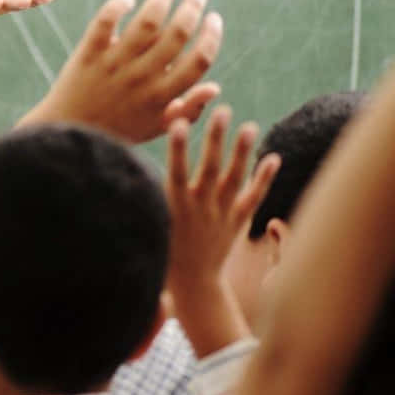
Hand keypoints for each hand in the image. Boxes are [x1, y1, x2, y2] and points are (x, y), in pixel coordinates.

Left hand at [28, 0, 222, 142]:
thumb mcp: (157, 128)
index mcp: (163, 96)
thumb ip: (188, 110)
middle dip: (192, 7)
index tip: (214, 18)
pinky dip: (117, 5)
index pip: (199, 61)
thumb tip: (215, 86)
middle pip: (176, 34)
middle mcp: (142, 77)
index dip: (211, 36)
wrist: (69, 133)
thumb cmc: (118, 131)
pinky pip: (104, 22)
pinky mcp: (88, 55)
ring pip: (145, 22)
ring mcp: (114, 64)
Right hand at [165, 106, 278, 355]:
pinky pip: (253, 197)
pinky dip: (264, 178)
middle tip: (223, 111)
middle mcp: (201, 207)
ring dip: (243, 152)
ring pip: (236, 179)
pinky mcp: (237, 221)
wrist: (193, 283)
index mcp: (176, 206)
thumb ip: (144, 192)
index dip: (178, 145)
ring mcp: (222, 214)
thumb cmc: (163, 247)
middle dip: (217, 138)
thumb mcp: (150, 220)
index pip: (177, 169)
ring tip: (249, 126)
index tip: (180, 120)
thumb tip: (120, 166)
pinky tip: (274, 157)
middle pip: (211, 168)